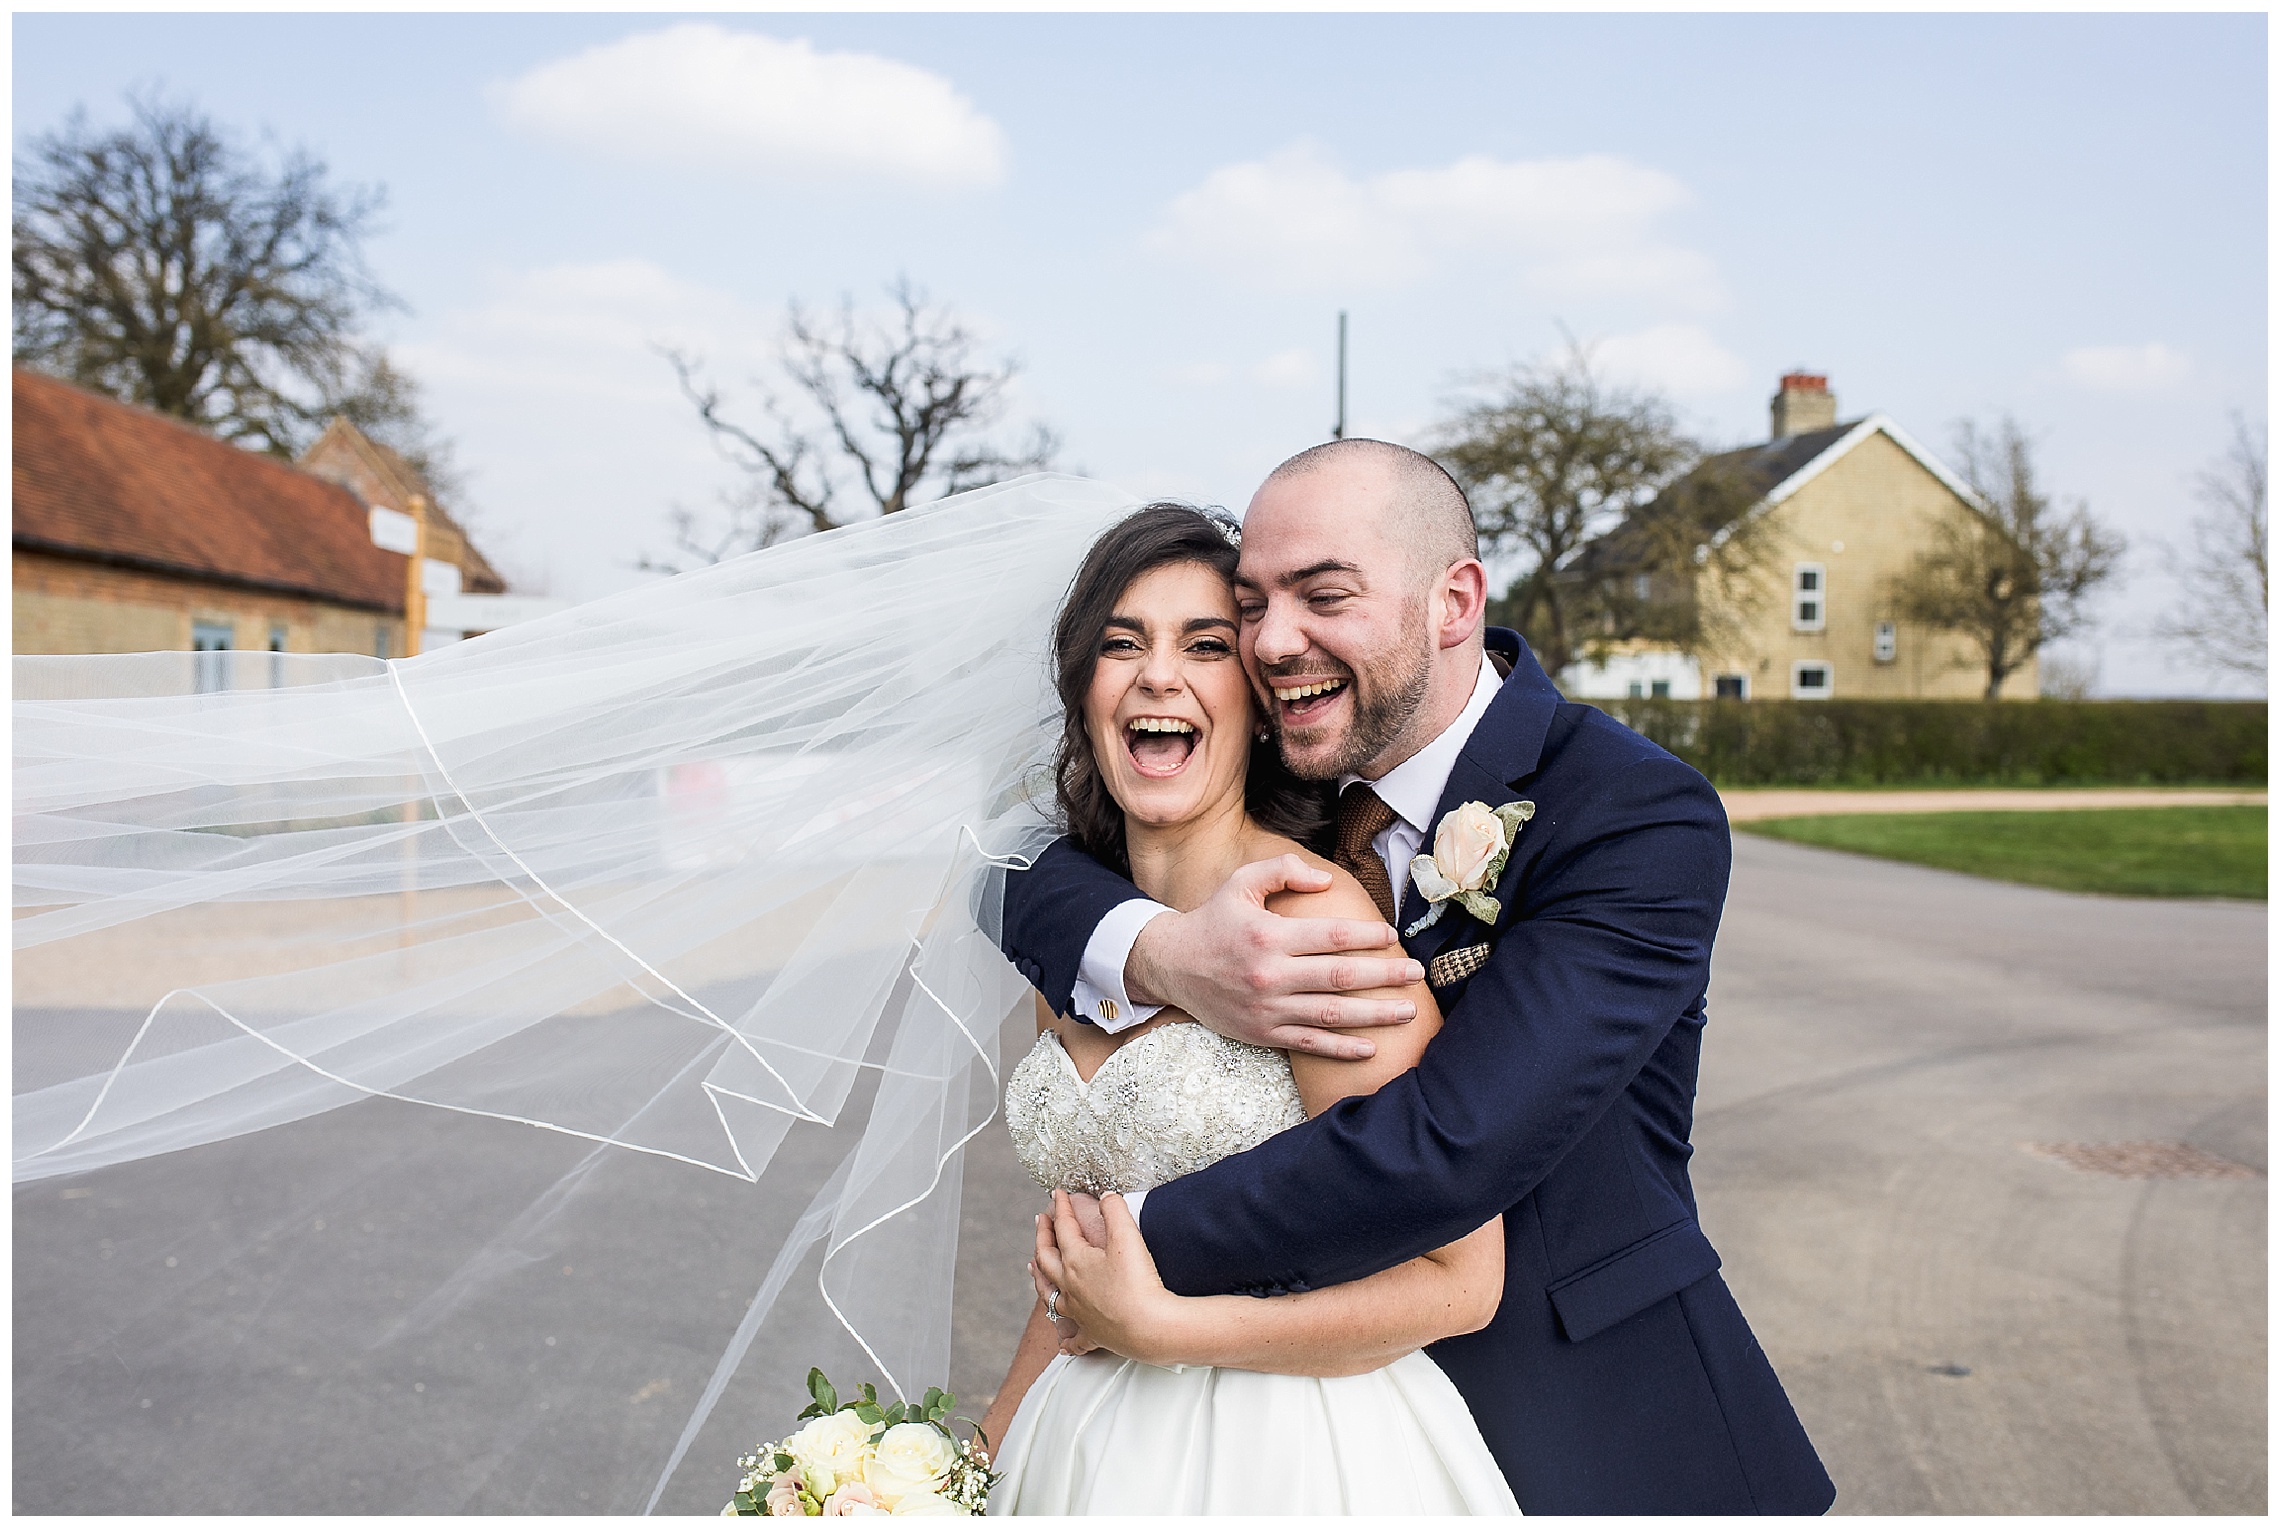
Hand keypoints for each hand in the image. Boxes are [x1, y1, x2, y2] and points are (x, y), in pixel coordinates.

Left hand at [1032, 1190, 1177, 1362]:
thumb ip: (1115, 1210)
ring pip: (1049, 1294)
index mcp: (1075, 1261)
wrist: (1150, 1327)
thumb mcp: (1127, 1237)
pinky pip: (1074, 1338)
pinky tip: (1064, 1342)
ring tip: (1032, 1268)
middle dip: (1042, 1236)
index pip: (1063, 1228)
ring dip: (1039, 1278)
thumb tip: (1106, 1197)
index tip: (1058, 1194)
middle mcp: (1070, 1287)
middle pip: (1046, 1258)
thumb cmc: (1138, 1284)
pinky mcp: (1093, 1334)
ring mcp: (1079, 1312)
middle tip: (1040, 1221)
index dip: (1061, 1208)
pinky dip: (1067, 1339)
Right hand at [1126, 855, 1422, 1059]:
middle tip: (1417, 973)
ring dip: (1374, 1014)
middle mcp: (1270, 974)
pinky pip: (1309, 1044)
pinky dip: (1342, 1048)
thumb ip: (1283, 871)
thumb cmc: (1213, 920)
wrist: (1171, 965)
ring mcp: (1268, 1008)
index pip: (1329, 936)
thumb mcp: (1240, 883)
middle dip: (1384, 976)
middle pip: (1340, 977)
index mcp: (1268, 934)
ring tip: (1408, 1010)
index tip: (1392, 936)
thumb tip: (1327, 881)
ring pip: (1331, 1014)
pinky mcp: (1263, 1032)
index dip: (1366, 936)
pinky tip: (1371, 1048)